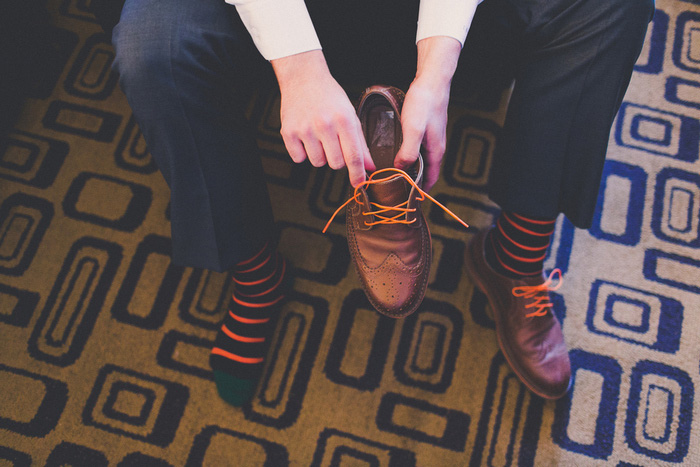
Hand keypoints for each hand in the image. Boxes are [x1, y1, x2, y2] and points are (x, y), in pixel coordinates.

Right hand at [271, 51, 374, 186]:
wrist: (303, 78)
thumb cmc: (329, 96)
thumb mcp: (350, 115)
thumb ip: (360, 143)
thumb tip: (369, 167)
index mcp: (343, 119)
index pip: (353, 156)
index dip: (358, 174)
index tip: (359, 184)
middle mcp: (324, 124)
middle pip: (335, 164)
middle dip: (337, 159)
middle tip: (333, 143)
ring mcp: (305, 129)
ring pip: (317, 162)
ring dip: (320, 155)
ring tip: (318, 136)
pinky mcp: (288, 132)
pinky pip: (299, 158)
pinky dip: (302, 152)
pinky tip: (305, 136)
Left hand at [394, 36, 461, 191]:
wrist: (432, 80)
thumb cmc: (425, 103)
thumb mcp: (413, 130)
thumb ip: (408, 151)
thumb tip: (401, 169)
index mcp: (436, 151)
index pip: (431, 179)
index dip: (420, 191)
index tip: (407, 201)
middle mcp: (437, 147)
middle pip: (427, 172)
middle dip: (414, 183)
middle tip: (396, 191)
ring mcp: (433, 138)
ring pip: (422, 160)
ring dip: (411, 169)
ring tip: (394, 176)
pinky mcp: (427, 130)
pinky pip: (418, 149)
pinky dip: (410, 156)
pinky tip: (397, 154)